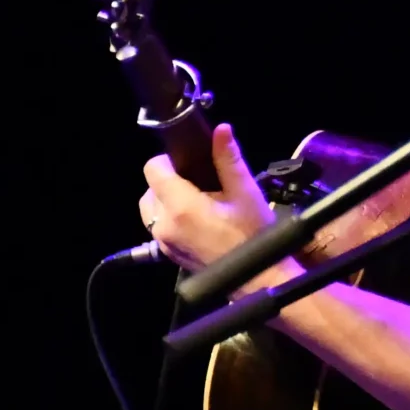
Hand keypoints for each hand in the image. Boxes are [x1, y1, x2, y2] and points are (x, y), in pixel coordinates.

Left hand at [138, 124, 285, 286]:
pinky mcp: (168, 255)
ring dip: (167, 200)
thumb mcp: (246, 193)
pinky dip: (171, 219)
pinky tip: (198, 221)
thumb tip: (221, 130)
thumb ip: (229, 159)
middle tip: (201, 185)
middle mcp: (165, 225)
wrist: (259, 279)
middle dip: (169, 181)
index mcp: (181, 206)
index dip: (169, 160)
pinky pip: (159, 227)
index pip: (153, 169)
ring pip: (150, 209)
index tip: (190, 162)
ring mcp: (164, 242)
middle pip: (150, 188)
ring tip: (198, 203)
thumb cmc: (255, 237)